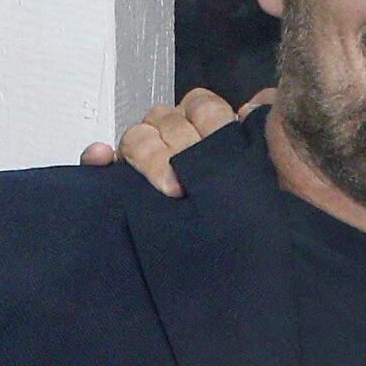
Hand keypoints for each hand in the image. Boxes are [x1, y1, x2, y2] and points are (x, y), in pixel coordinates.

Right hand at [78, 86, 260, 194]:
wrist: (253, 260)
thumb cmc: (262, 209)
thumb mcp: (269, 166)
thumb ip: (263, 130)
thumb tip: (252, 109)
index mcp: (212, 131)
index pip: (200, 105)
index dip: (205, 118)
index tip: (217, 146)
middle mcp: (180, 141)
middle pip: (164, 121)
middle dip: (174, 149)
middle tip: (186, 186)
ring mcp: (154, 162)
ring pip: (136, 137)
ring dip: (145, 153)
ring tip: (165, 186)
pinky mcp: (129, 187)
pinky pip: (104, 164)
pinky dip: (96, 158)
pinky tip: (99, 158)